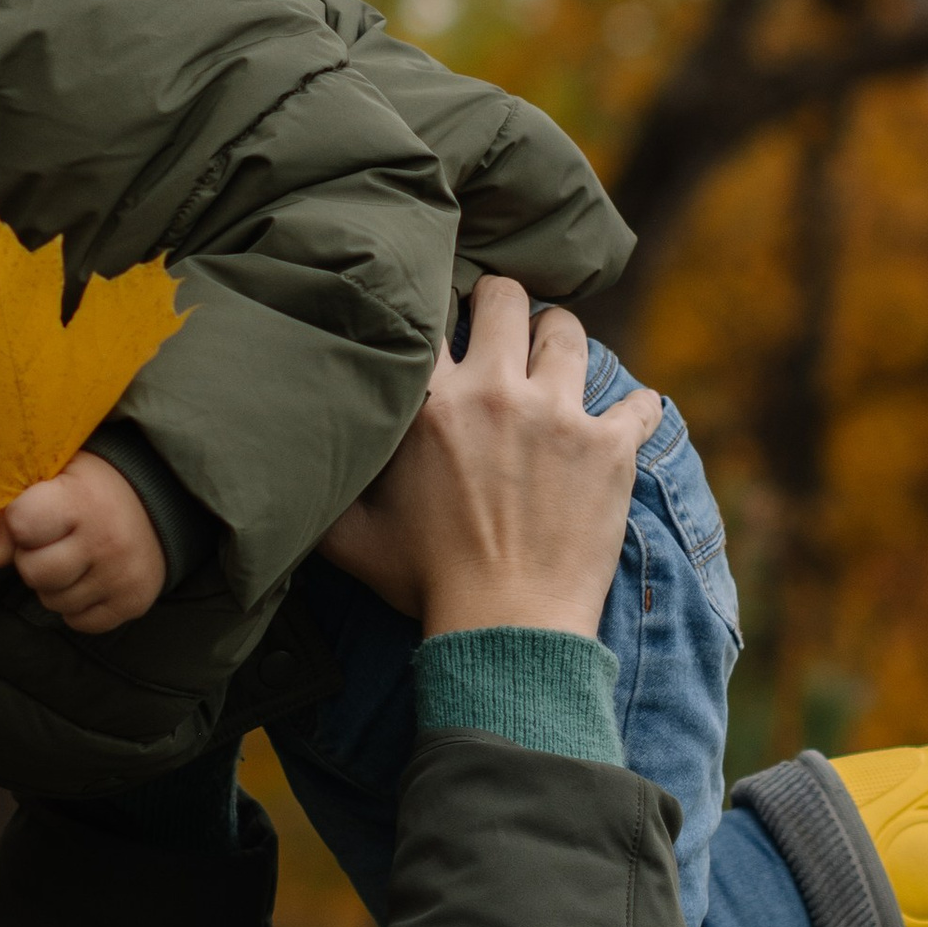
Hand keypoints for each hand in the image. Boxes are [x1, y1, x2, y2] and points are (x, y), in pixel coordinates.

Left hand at [0, 451, 167, 632]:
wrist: (158, 502)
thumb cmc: (90, 488)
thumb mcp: (51, 478)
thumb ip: (11, 511)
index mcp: (80, 499)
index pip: (21, 525)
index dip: (19, 523)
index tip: (36, 515)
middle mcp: (105, 539)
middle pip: (33, 573)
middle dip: (33, 560)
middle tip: (53, 543)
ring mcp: (121, 575)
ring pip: (53, 602)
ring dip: (55, 585)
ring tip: (75, 559)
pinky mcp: (133, 602)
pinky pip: (79, 622)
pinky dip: (77, 606)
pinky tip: (90, 579)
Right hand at [318, 275, 658, 638]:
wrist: (505, 629)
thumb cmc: (426, 583)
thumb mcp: (350, 537)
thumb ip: (321, 492)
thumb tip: (288, 472)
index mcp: (429, 402)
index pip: (431, 314)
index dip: (436, 308)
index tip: (444, 322)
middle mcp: (495, 391)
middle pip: (506, 297)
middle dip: (503, 301)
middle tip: (502, 323)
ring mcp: (558, 414)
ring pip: (567, 331)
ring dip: (560, 340)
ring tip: (555, 360)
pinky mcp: (610, 447)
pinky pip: (638, 402)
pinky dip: (635, 409)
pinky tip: (625, 418)